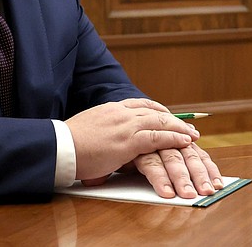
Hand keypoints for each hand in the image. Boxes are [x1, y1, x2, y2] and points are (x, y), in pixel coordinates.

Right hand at [66, 98, 198, 180]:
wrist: (58, 147)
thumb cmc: (67, 145)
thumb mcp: (87, 131)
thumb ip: (100, 134)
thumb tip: (103, 145)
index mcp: (110, 109)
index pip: (139, 104)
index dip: (157, 110)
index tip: (167, 115)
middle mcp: (120, 113)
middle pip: (154, 112)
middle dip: (174, 119)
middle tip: (188, 126)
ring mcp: (125, 126)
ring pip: (160, 122)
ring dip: (180, 128)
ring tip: (193, 135)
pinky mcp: (127, 142)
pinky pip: (158, 137)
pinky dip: (174, 138)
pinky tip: (185, 142)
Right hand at [133, 143, 222, 198]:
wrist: (110, 134)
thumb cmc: (134, 150)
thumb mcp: (157, 156)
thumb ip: (171, 167)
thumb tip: (197, 186)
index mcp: (177, 140)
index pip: (199, 154)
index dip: (210, 169)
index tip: (220, 185)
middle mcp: (168, 139)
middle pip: (189, 156)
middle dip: (200, 175)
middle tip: (207, 192)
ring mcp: (153, 142)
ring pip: (173, 160)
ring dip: (182, 178)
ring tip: (189, 196)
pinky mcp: (137, 149)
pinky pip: (151, 165)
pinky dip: (160, 179)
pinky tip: (167, 193)